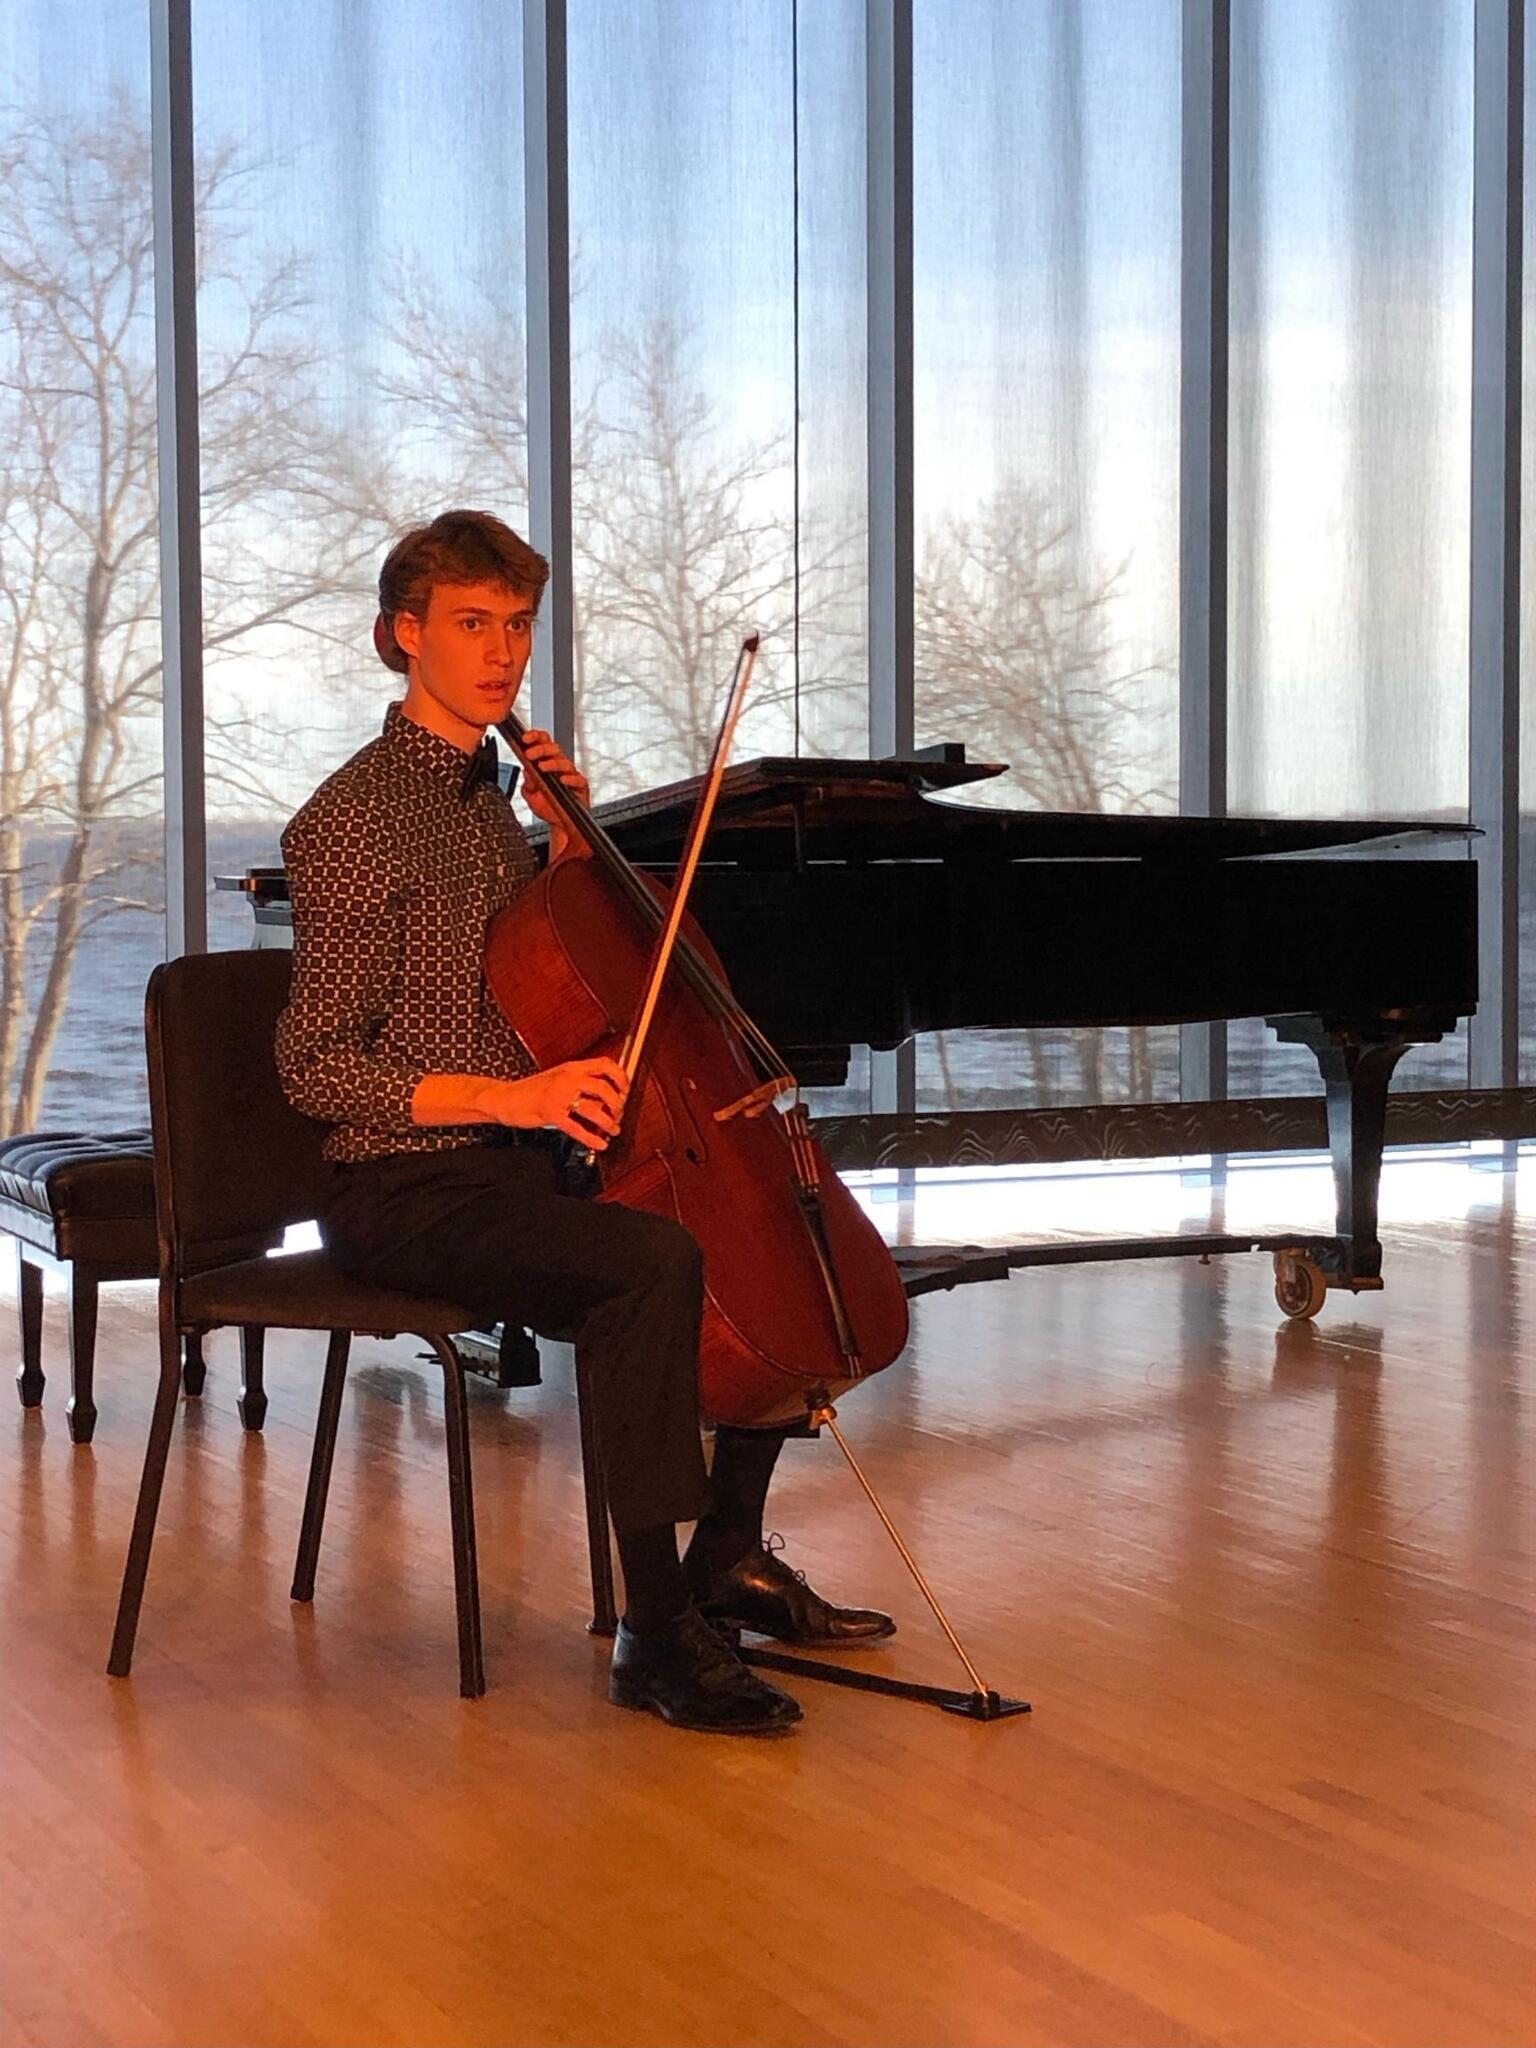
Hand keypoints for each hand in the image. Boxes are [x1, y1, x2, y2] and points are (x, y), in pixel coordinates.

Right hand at [477, 1057, 628, 1149]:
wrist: (504, 1097)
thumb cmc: (531, 1090)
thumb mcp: (558, 1078)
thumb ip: (579, 1083)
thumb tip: (604, 1094)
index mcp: (571, 1068)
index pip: (604, 1064)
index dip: (620, 1077)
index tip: (625, 1089)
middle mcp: (567, 1079)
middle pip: (603, 1088)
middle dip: (617, 1104)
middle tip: (618, 1114)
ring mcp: (558, 1096)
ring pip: (593, 1109)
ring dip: (608, 1122)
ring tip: (613, 1130)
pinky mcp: (550, 1114)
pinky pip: (576, 1128)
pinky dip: (591, 1138)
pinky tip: (599, 1144)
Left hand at [520, 729, 590, 856]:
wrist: (560, 825)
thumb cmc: (548, 807)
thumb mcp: (530, 796)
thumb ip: (527, 783)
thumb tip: (527, 771)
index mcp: (547, 763)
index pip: (543, 742)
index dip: (535, 737)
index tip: (524, 739)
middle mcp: (560, 766)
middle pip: (554, 748)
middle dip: (541, 749)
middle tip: (530, 754)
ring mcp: (571, 776)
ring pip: (565, 762)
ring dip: (553, 763)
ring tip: (542, 767)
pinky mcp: (581, 787)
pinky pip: (578, 780)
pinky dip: (570, 779)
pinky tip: (562, 780)